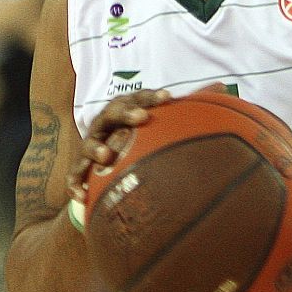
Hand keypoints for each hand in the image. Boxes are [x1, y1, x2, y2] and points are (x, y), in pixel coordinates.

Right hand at [65, 87, 171, 204]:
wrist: (106, 146)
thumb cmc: (136, 133)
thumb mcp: (152, 121)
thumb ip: (177, 113)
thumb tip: (217, 95)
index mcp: (122, 109)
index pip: (137, 98)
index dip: (150, 97)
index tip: (167, 97)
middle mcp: (105, 124)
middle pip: (112, 114)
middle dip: (126, 114)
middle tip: (142, 117)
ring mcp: (91, 144)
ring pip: (89, 144)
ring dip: (97, 148)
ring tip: (106, 155)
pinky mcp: (81, 165)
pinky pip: (74, 174)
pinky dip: (75, 184)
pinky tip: (82, 196)